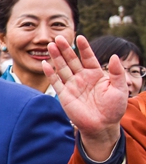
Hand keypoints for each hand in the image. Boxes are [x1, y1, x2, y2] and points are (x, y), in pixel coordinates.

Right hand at [43, 35, 125, 160]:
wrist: (103, 126)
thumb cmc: (114, 108)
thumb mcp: (119, 88)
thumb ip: (117, 72)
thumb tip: (114, 56)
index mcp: (96, 74)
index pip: (88, 57)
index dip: (84, 48)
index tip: (80, 37)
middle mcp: (82, 77)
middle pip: (72, 60)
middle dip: (65, 49)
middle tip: (58, 38)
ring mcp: (72, 85)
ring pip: (62, 68)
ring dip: (56, 57)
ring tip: (50, 45)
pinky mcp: (64, 95)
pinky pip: (56, 82)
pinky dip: (50, 73)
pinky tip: (45, 64)